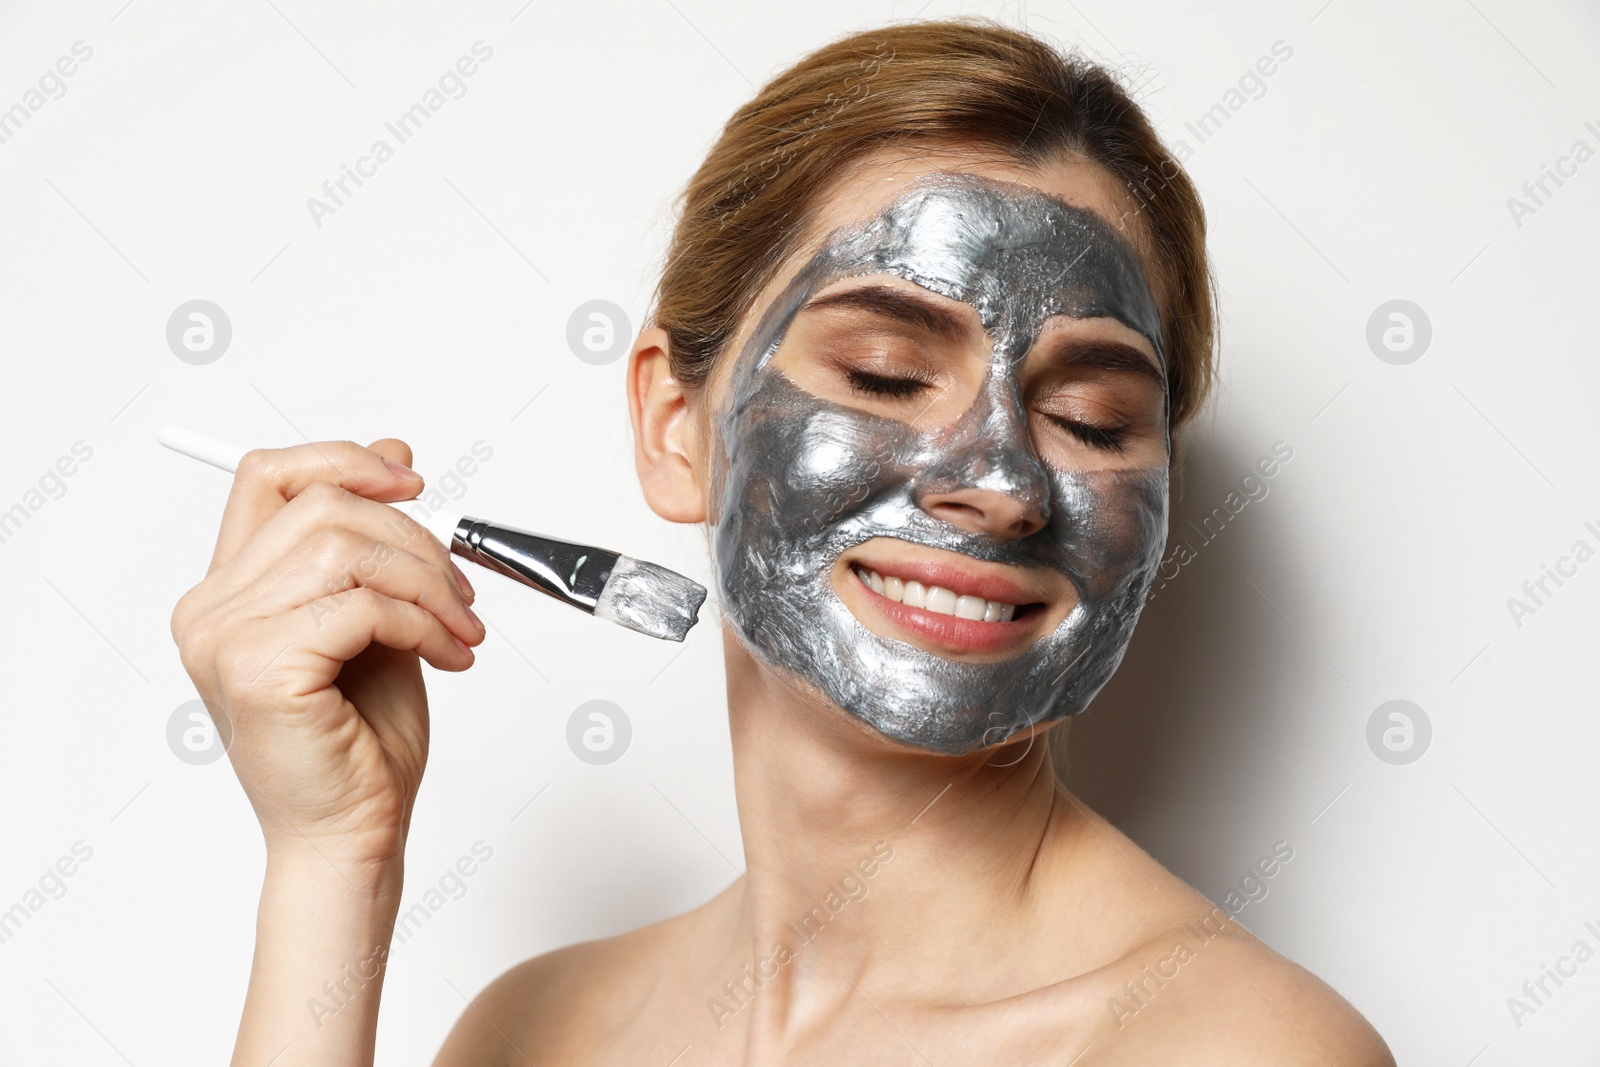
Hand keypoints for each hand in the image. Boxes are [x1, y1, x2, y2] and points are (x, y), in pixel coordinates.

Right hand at [170, 438, 483, 871]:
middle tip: (461, 592)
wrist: (353, 833)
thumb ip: (372, 544)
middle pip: (321, 505)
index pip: (268, 476)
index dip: (346, 461)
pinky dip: (424, 622)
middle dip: (415, 537)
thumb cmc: (361, 737)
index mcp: (229, 590)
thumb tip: (395, 456)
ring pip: (346, 548)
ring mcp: (225, 638)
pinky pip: (362, 604)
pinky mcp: (259, 668)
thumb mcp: (375, 616)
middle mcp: (211, 609)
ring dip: (427, 583)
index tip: (413, 482)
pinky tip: (447, 655)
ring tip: (460, 630)